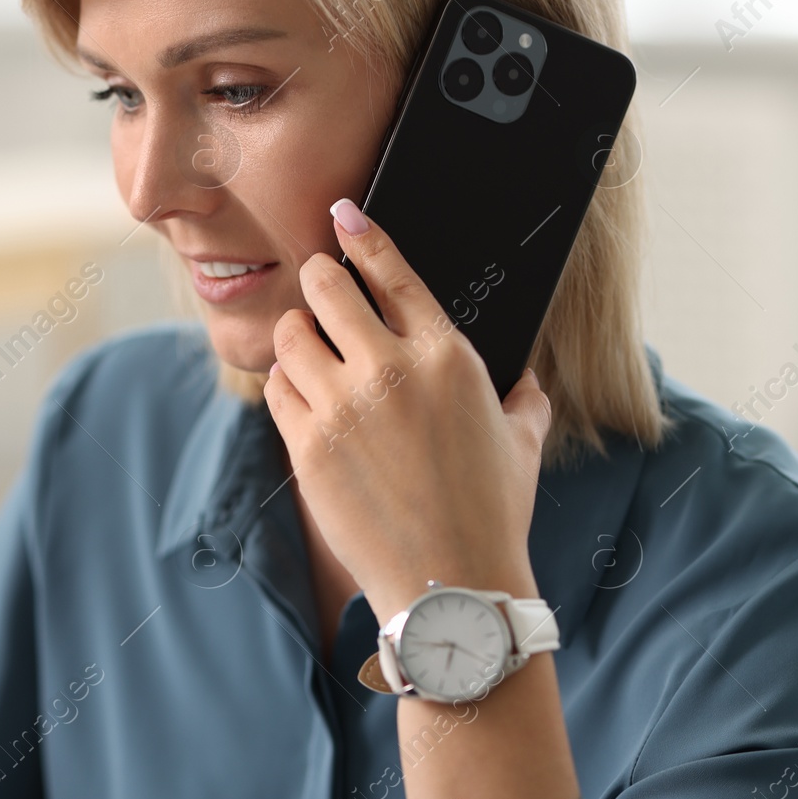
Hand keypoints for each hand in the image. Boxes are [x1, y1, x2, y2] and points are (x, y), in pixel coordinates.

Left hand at [261, 198, 552, 623]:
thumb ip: (520, 394)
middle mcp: (391, 370)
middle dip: (318, 280)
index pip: (392, 272)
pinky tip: (302, 396)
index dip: (360, 235)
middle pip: (324, 288)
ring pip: (290, 334)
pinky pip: (275, 387)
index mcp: (447, 357)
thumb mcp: (522, 439)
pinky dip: (284, 384)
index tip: (341, 214)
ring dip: (298, 335)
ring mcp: (343, 406)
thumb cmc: (491, 512)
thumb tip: (521, 374)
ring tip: (312, 351)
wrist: (450, 583)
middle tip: (320, 289)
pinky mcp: (306, 444)